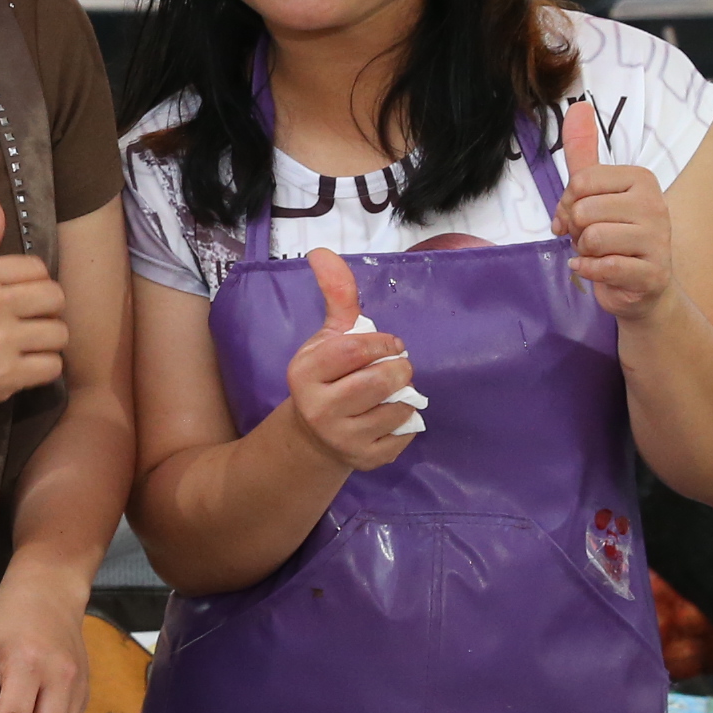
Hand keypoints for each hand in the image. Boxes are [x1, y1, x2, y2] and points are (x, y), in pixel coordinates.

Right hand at [0, 191, 66, 429]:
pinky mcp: (8, 376)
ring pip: (59, 332)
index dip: (31, 283)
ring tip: (23, 344)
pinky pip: (53, 366)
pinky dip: (42, 369)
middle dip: (44, 310)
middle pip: (55, 297)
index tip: (14, 297)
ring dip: (46, 341)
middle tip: (24, 321)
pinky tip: (21, 366)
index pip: (37, 267)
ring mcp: (2, 342)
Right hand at [278, 248, 420, 471]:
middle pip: (381, 380)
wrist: (315, 436)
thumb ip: (336, 295)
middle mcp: (319, 408)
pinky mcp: (365, 461)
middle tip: (397, 369)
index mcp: (305, 372)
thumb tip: (322, 251)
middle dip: (400, 370)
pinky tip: (389, 418)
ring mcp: (342, 438)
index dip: (383, 343)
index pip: (357, 348)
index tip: (391, 345)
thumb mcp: (328, 336)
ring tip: (392, 394)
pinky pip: (405, 436)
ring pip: (397, 409)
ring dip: (405, 397)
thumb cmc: (329, 376)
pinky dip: (407, 424)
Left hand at [550, 101, 676, 319]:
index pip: (580, 182)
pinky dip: (589, 271)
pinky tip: (594, 269)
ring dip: (584, 252)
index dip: (567, 204)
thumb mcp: (596, 191)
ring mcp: (658, 239)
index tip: (579, 216)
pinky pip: (604, 267)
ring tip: (598, 253)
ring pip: (592, 238)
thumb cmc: (614, 236)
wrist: (641, 287)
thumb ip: (583, 153)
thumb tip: (578, 108)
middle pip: (583, 211)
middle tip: (590, 239)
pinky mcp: (653, 273)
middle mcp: (654, 204)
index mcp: (641, 179)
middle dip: (575, 231)